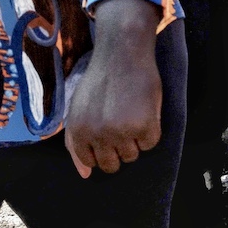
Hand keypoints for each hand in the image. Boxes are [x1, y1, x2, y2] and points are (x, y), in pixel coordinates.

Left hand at [63, 0, 162, 177]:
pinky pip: (150, 144)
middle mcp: (97, 134)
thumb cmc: (101, 80)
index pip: (90, 161)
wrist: (122, 52)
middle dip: (118, 147)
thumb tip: (85, 174)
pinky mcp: (144, 127)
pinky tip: (143, 108)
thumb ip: (76, 142)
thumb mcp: (79, 108)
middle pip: (112, 165)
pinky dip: (151, 129)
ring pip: (132, 156)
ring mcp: (121, 132)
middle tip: (120, 121)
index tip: (106, 129)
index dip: (101, 148)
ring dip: (134, 138)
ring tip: (130, 111)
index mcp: (78, 130)